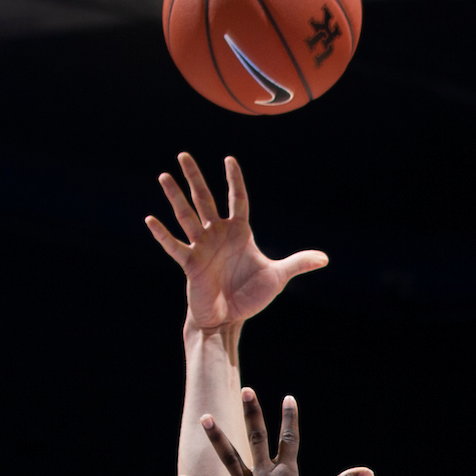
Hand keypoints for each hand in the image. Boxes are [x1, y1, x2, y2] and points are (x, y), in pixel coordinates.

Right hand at [146, 153, 328, 332]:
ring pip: (186, 216)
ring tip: (163, 176)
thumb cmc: (250, 297)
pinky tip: (150, 219)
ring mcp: (202, 248)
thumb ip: (298, 263)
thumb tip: (326, 259)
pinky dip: (162, 234)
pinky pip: (175, 246)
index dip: (234, 180)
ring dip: (175, 196)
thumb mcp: (277, 277)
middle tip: (183, 155)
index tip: (228, 159)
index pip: (237, 199)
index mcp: (239, 233)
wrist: (228, 320)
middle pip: (205, 199)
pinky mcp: (190, 264)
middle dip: (195, 177)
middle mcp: (217, 235)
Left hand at [177, 389, 372, 475]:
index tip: (288, 398)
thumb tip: (369, 472)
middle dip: (253, 412)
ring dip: (217, 437)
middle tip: (247, 390)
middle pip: (257, 437)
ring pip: (229, 458)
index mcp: (287, 474)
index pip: (290, 438)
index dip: (290, 417)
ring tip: (205, 417)